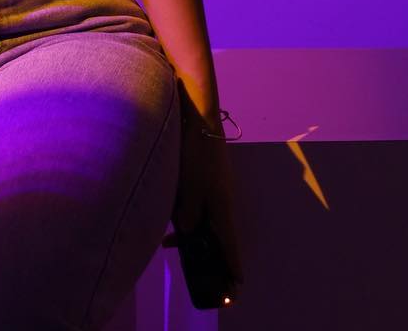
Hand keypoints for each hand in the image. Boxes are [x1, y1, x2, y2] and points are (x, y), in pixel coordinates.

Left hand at [162, 91, 245, 296]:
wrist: (199, 122)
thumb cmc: (196, 156)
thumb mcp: (189, 189)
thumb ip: (188, 214)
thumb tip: (184, 229)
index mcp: (223, 208)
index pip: (230, 245)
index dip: (233, 266)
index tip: (236, 286)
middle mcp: (221, 201)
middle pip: (218, 235)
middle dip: (210, 254)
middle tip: (202, 274)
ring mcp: (215, 189)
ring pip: (205, 219)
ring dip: (192, 233)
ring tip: (171, 243)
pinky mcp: (206, 178)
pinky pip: (199, 205)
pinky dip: (188, 214)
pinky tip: (172, 217)